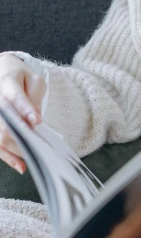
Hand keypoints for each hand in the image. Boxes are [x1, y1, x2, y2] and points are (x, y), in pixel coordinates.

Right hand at [0, 54, 44, 172]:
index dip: (25, 110)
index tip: (37, 121)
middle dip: (21, 135)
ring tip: (34, 158)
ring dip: (16, 150)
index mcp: (7, 83)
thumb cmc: (21, 77)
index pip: (14, 97)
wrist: (2, 72)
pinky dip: (7, 157)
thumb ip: (35, 98)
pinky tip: (20, 165)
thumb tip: (35, 120)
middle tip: (39, 145)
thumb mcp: (34, 81)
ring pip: (0, 136)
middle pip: (4, 122)